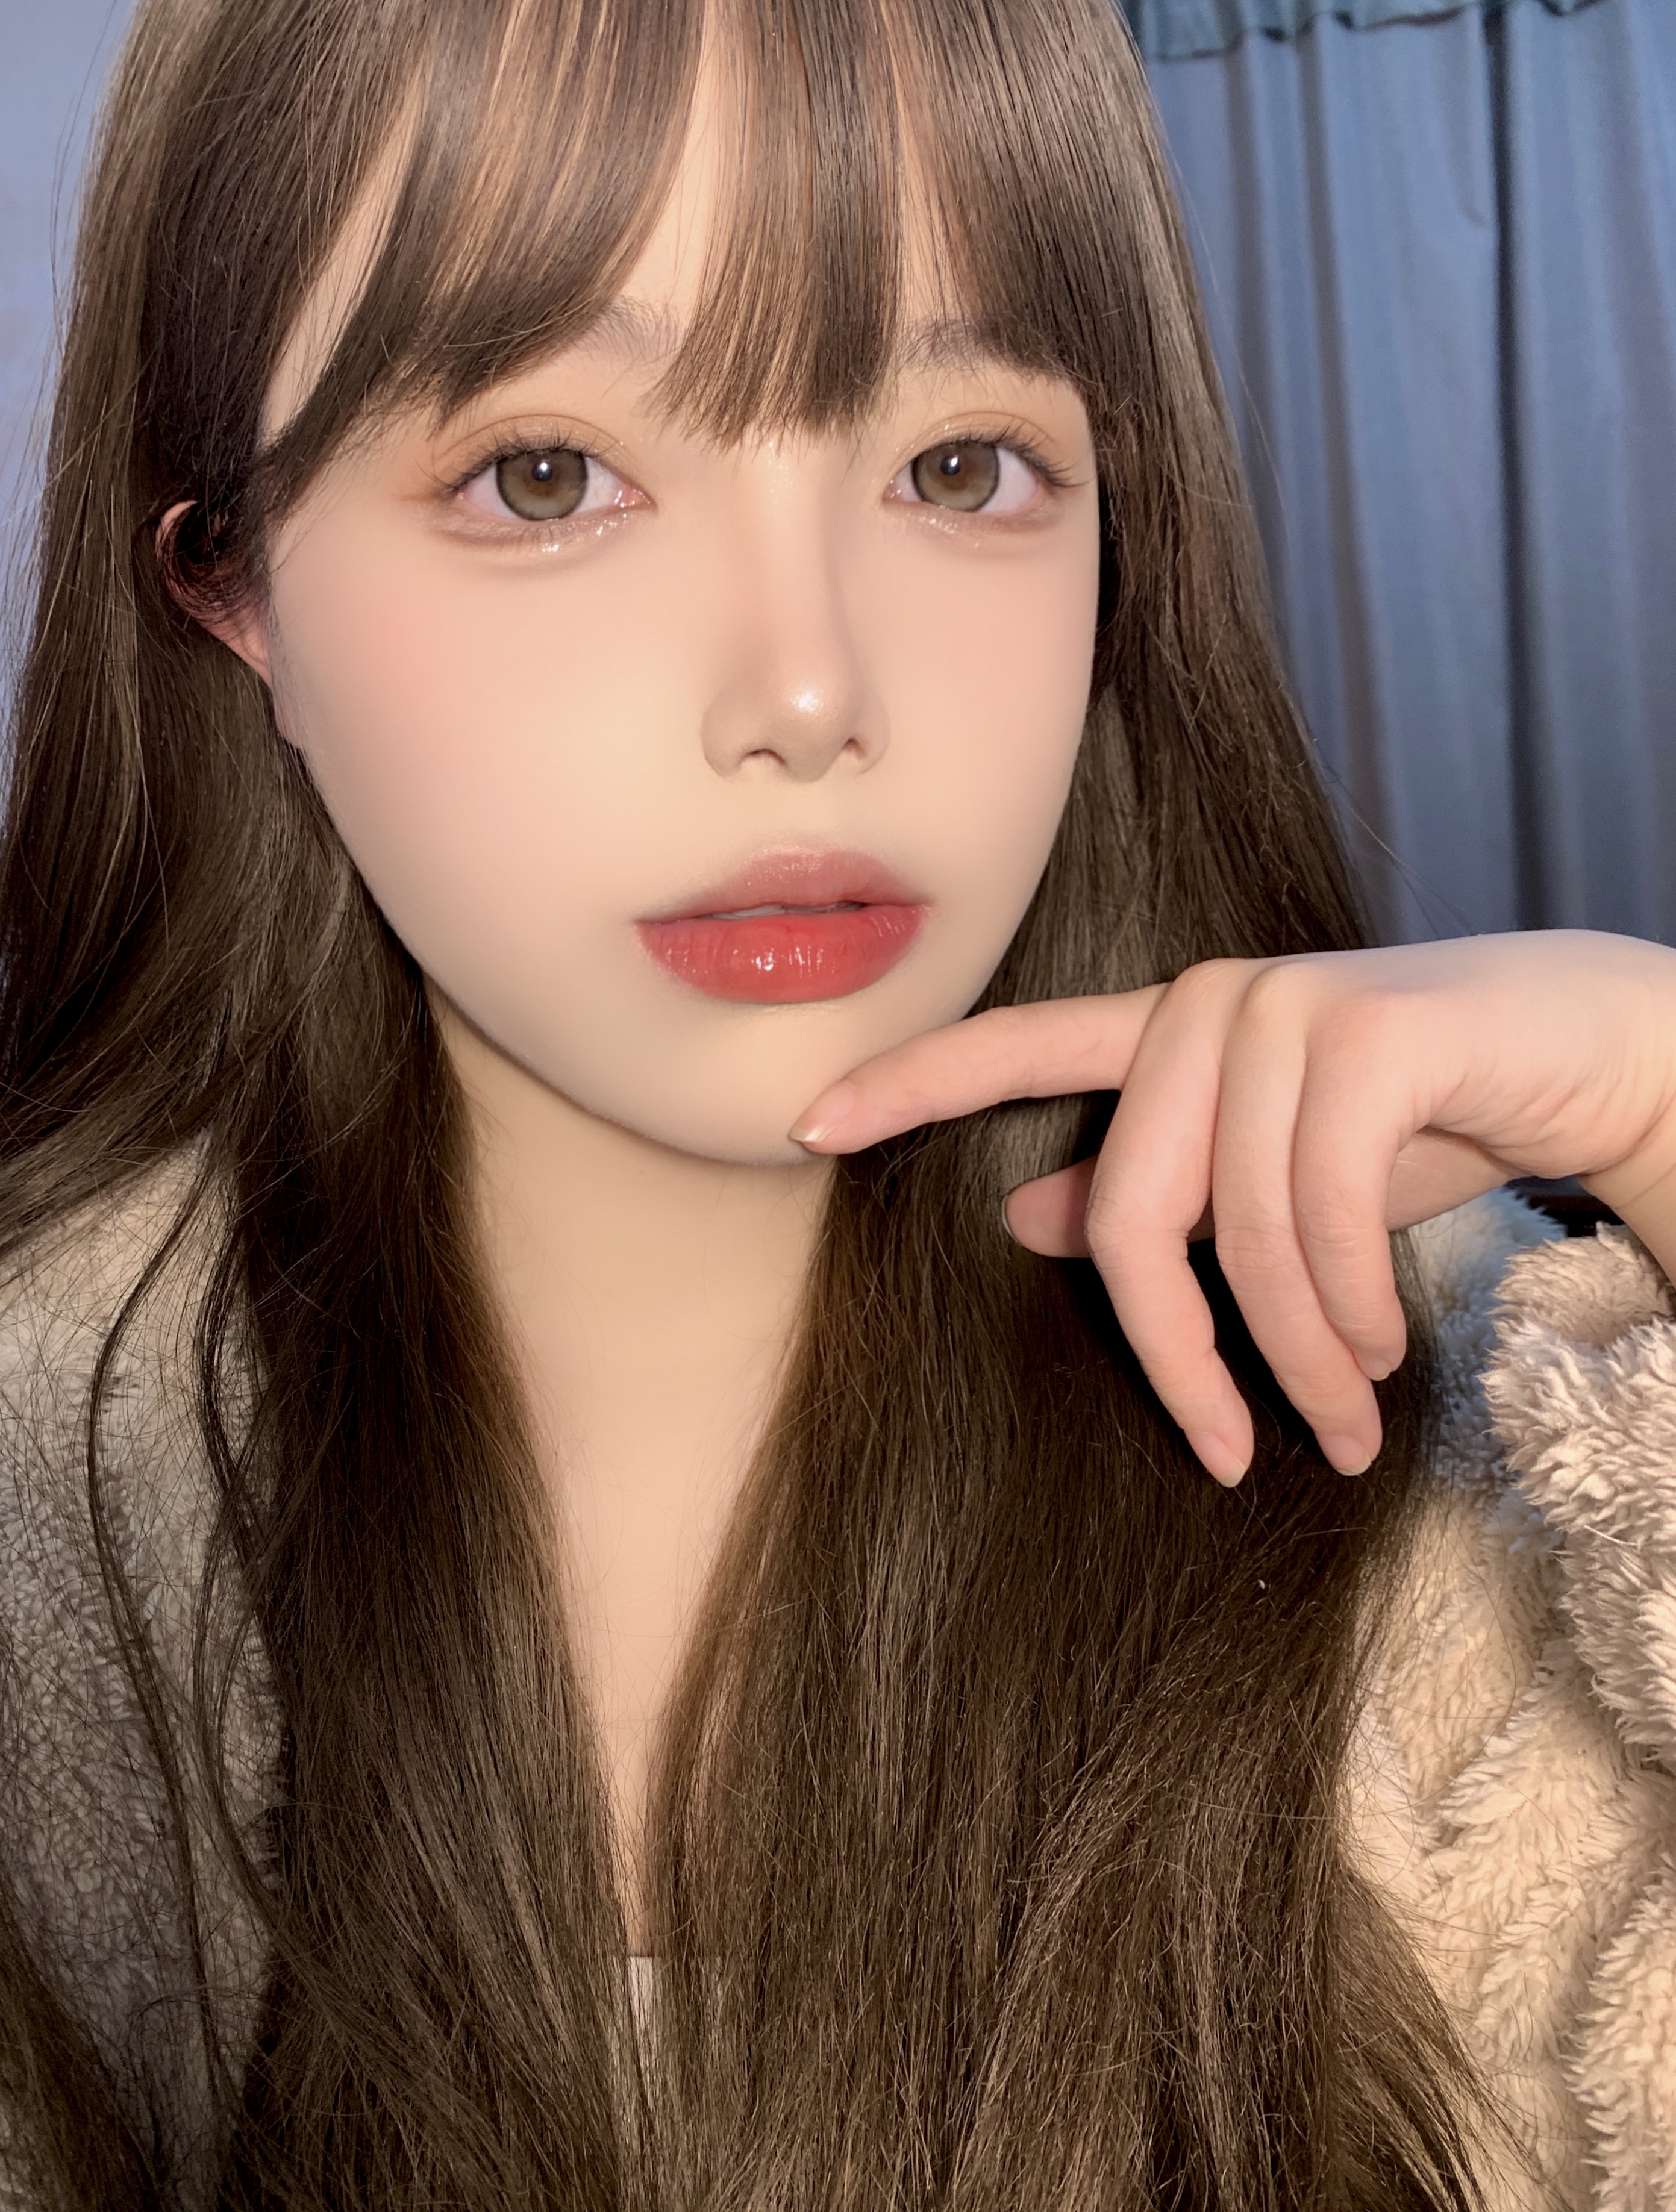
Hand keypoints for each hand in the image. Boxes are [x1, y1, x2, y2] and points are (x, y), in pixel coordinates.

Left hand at [788, 931, 1675, 1484]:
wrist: (1594, 1054)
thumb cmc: (1429, 1121)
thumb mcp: (1277, 1174)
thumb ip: (1157, 1189)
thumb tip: (1022, 1216)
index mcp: (1170, 1030)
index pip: (1015, 1046)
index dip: (907, 1083)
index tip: (802, 1123)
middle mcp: (1209, 1004)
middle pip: (1134, 1212)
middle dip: (1186, 1355)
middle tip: (1245, 1451)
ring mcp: (1287, 1006)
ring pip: (1240, 1233)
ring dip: (1295, 1353)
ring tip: (1347, 1410)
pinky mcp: (1372, 1031)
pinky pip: (1319, 1212)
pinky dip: (1347, 1308)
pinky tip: (1379, 1349)